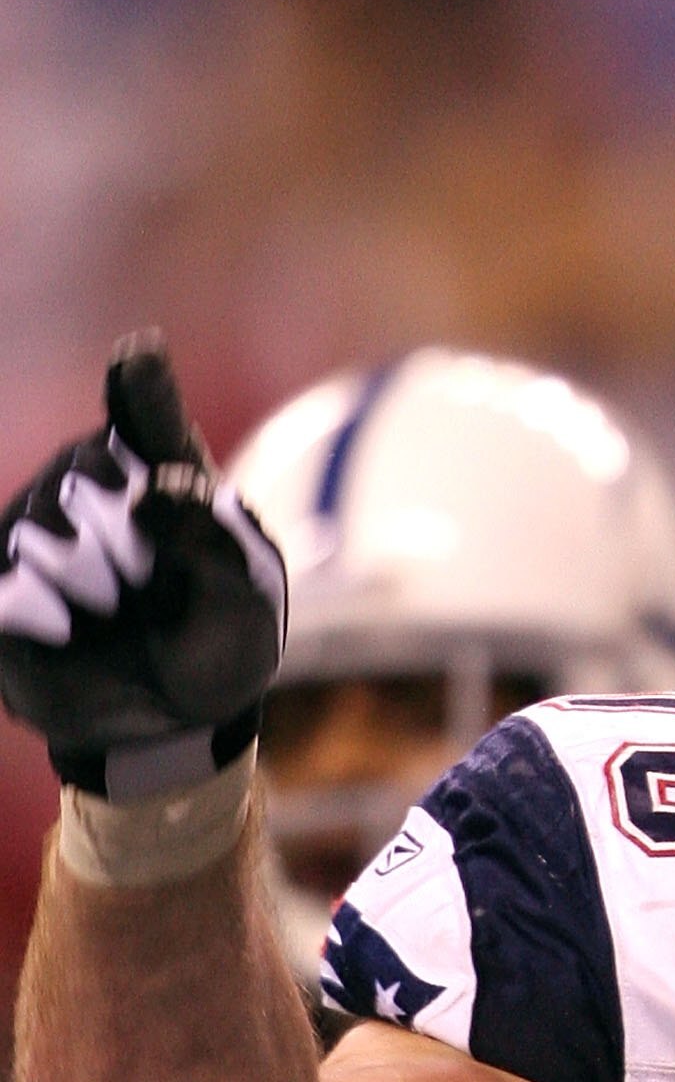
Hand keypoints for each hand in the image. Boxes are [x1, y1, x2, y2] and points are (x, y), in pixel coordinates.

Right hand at [0, 334, 285, 799]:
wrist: (177, 722)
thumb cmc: (221, 642)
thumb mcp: (244, 596)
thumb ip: (211, 534)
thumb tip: (155, 487)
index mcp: (160, 467)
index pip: (143, 402)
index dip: (139, 385)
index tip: (137, 359)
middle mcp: (89, 482)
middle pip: (87, 464)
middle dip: (127, 530)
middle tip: (150, 580)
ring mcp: (36, 527)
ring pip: (43, 523)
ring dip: (91, 580)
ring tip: (116, 612)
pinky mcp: (3, 582)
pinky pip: (9, 582)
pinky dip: (46, 611)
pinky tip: (72, 631)